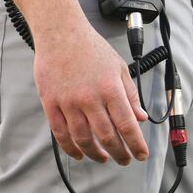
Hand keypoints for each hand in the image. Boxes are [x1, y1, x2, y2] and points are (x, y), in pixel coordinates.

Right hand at [32, 21, 148, 164]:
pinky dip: (70, 148)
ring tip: (103, 158)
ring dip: (95, 154)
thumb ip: (130, 94)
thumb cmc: (91, 47)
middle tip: (124, 160)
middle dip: (119, 153)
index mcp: (110, 88)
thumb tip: (140, 118)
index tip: (141, 154)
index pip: (127, 125)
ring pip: (83, 139)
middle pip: (107, 137)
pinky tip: (78, 153)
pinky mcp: (51, 103)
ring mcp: (69, 102)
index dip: (136, 144)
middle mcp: (90, 98)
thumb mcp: (119, 67)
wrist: (60, 32)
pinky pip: (61, 133)